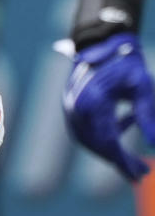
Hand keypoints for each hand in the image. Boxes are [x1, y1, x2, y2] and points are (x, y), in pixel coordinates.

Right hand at [63, 33, 154, 181]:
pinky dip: (103, 136)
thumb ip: (147, 115)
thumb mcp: (143, 87)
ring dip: (111, 150)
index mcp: (93, 101)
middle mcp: (76, 107)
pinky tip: (124, 123)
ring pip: (90, 141)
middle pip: (97, 145)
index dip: (125, 161)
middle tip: (141, 172)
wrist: (102, 41)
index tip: (142, 174)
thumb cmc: (126, 61)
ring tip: (133, 154)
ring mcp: (69, 108)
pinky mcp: (70, 107)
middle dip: (119, 161)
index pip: (109, 141)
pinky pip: (86, 131)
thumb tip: (154, 144)